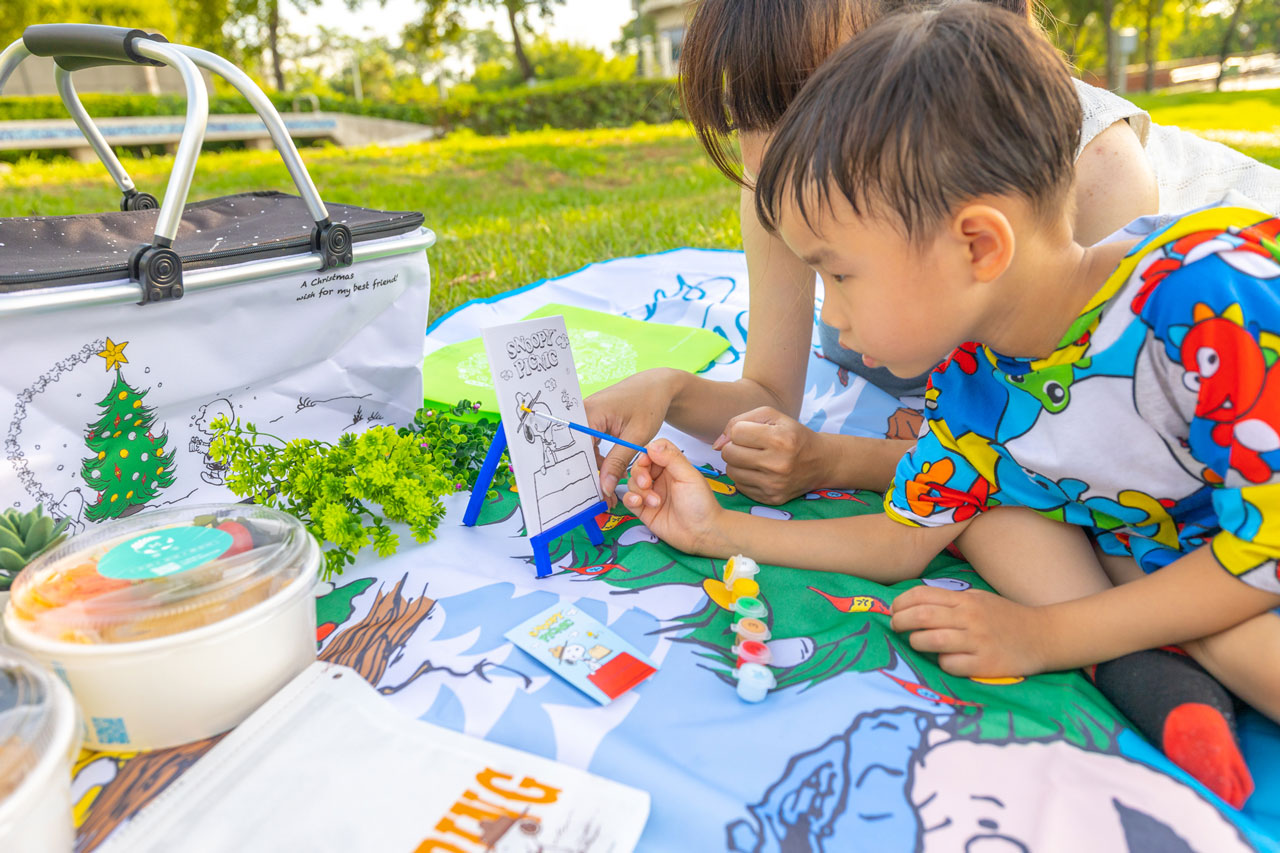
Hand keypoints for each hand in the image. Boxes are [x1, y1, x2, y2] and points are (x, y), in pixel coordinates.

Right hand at [584, 369, 677, 507]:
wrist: (656, 387)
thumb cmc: (649, 404)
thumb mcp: (636, 436)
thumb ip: (618, 461)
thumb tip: (603, 486)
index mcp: (590, 413)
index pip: (576, 448)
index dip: (582, 472)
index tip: (591, 493)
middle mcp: (582, 413)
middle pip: (576, 451)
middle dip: (588, 475)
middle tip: (600, 497)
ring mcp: (586, 417)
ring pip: (583, 451)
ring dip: (595, 469)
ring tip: (607, 488)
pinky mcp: (592, 422)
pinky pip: (589, 446)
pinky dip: (598, 460)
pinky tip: (610, 472)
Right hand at [622, 439, 726, 555]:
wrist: (702, 533)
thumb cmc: (701, 504)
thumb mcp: (689, 476)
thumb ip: (671, 458)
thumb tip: (652, 446)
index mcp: (672, 466)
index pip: (653, 451)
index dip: (647, 453)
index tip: (647, 460)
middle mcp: (660, 478)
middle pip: (639, 466)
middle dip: (640, 473)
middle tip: (647, 484)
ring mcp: (651, 493)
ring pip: (633, 482)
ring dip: (640, 490)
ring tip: (655, 502)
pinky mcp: (644, 510)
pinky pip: (629, 499)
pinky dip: (630, 499)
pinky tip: (639, 503)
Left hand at [713, 407, 825, 504]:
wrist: (820, 462)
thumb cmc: (791, 434)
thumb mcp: (771, 416)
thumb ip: (739, 421)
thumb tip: (716, 444)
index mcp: (780, 439)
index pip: (736, 433)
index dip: (740, 431)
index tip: (752, 433)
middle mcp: (778, 465)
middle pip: (729, 453)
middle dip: (734, 447)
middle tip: (750, 446)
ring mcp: (774, 485)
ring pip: (731, 471)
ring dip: (737, 463)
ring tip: (754, 459)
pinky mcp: (771, 499)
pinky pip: (740, 486)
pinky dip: (744, 477)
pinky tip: (759, 472)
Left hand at [890, 586, 1051, 677]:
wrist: (1043, 636)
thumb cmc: (1005, 617)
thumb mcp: (978, 599)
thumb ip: (950, 601)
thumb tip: (914, 605)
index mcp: (966, 599)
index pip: (922, 595)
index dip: (901, 602)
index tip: (894, 610)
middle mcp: (970, 617)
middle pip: (922, 616)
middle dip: (900, 621)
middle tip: (895, 626)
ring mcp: (978, 641)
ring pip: (932, 640)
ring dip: (916, 642)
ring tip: (915, 642)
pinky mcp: (985, 665)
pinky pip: (951, 664)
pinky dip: (942, 663)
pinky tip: (946, 660)